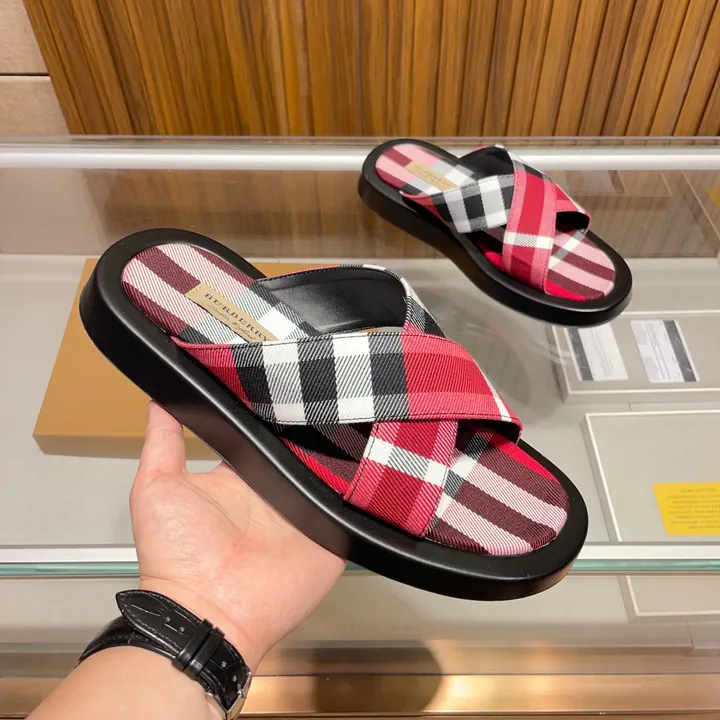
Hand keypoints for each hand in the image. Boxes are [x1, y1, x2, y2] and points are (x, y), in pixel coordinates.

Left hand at [130, 402, 345, 669]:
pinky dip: (362, 489)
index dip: (273, 409)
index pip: (263, 433)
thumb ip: (163, 440)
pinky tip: (372, 462)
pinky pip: (352, 507)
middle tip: (328, 392)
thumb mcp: (157, 487)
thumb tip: (161, 396)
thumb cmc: (175, 557)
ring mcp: (304, 513)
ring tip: (356, 416)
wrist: (207, 613)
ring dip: (343, 452)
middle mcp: (274, 491)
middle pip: (302, 449)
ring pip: (332, 472)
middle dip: (315, 425)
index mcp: (240, 476)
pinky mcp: (330, 536)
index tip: (284, 377)